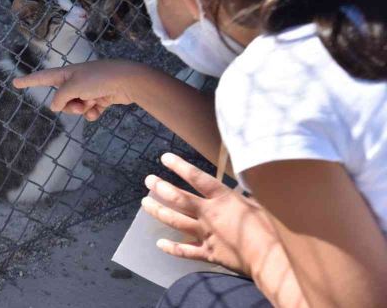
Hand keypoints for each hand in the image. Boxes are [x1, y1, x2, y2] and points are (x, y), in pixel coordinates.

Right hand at [12, 60, 143, 120]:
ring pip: (75, 106)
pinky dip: (93, 112)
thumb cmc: (98, 79)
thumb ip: (60, 98)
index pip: (42, 78)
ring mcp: (88, 89)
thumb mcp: (73, 87)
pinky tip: (100, 109)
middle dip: (68, 106)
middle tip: (80, 103)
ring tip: (92, 104)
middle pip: (61, 98)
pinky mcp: (100, 97)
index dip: (28, 81)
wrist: (127, 80)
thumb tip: (56, 106)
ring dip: (81, 109)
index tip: (15, 82)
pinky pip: (89, 110)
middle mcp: (76, 80)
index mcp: (66, 74)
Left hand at [142, 153, 278, 276]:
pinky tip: (159, 243)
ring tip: (145, 203)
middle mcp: (209, 214)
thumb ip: (245, 194)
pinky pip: (185, 251)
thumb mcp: (260, 203)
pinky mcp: (208, 253)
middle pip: (179, 199)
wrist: (271, 258)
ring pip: (175, 221)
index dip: (180, 166)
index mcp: (223, 199)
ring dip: (158, 211)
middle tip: (148, 180)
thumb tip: (245, 181)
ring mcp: (206, 234)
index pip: (197, 178)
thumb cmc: (271, 228)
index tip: (164, 158)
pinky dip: (171, 248)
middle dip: (161, 188)